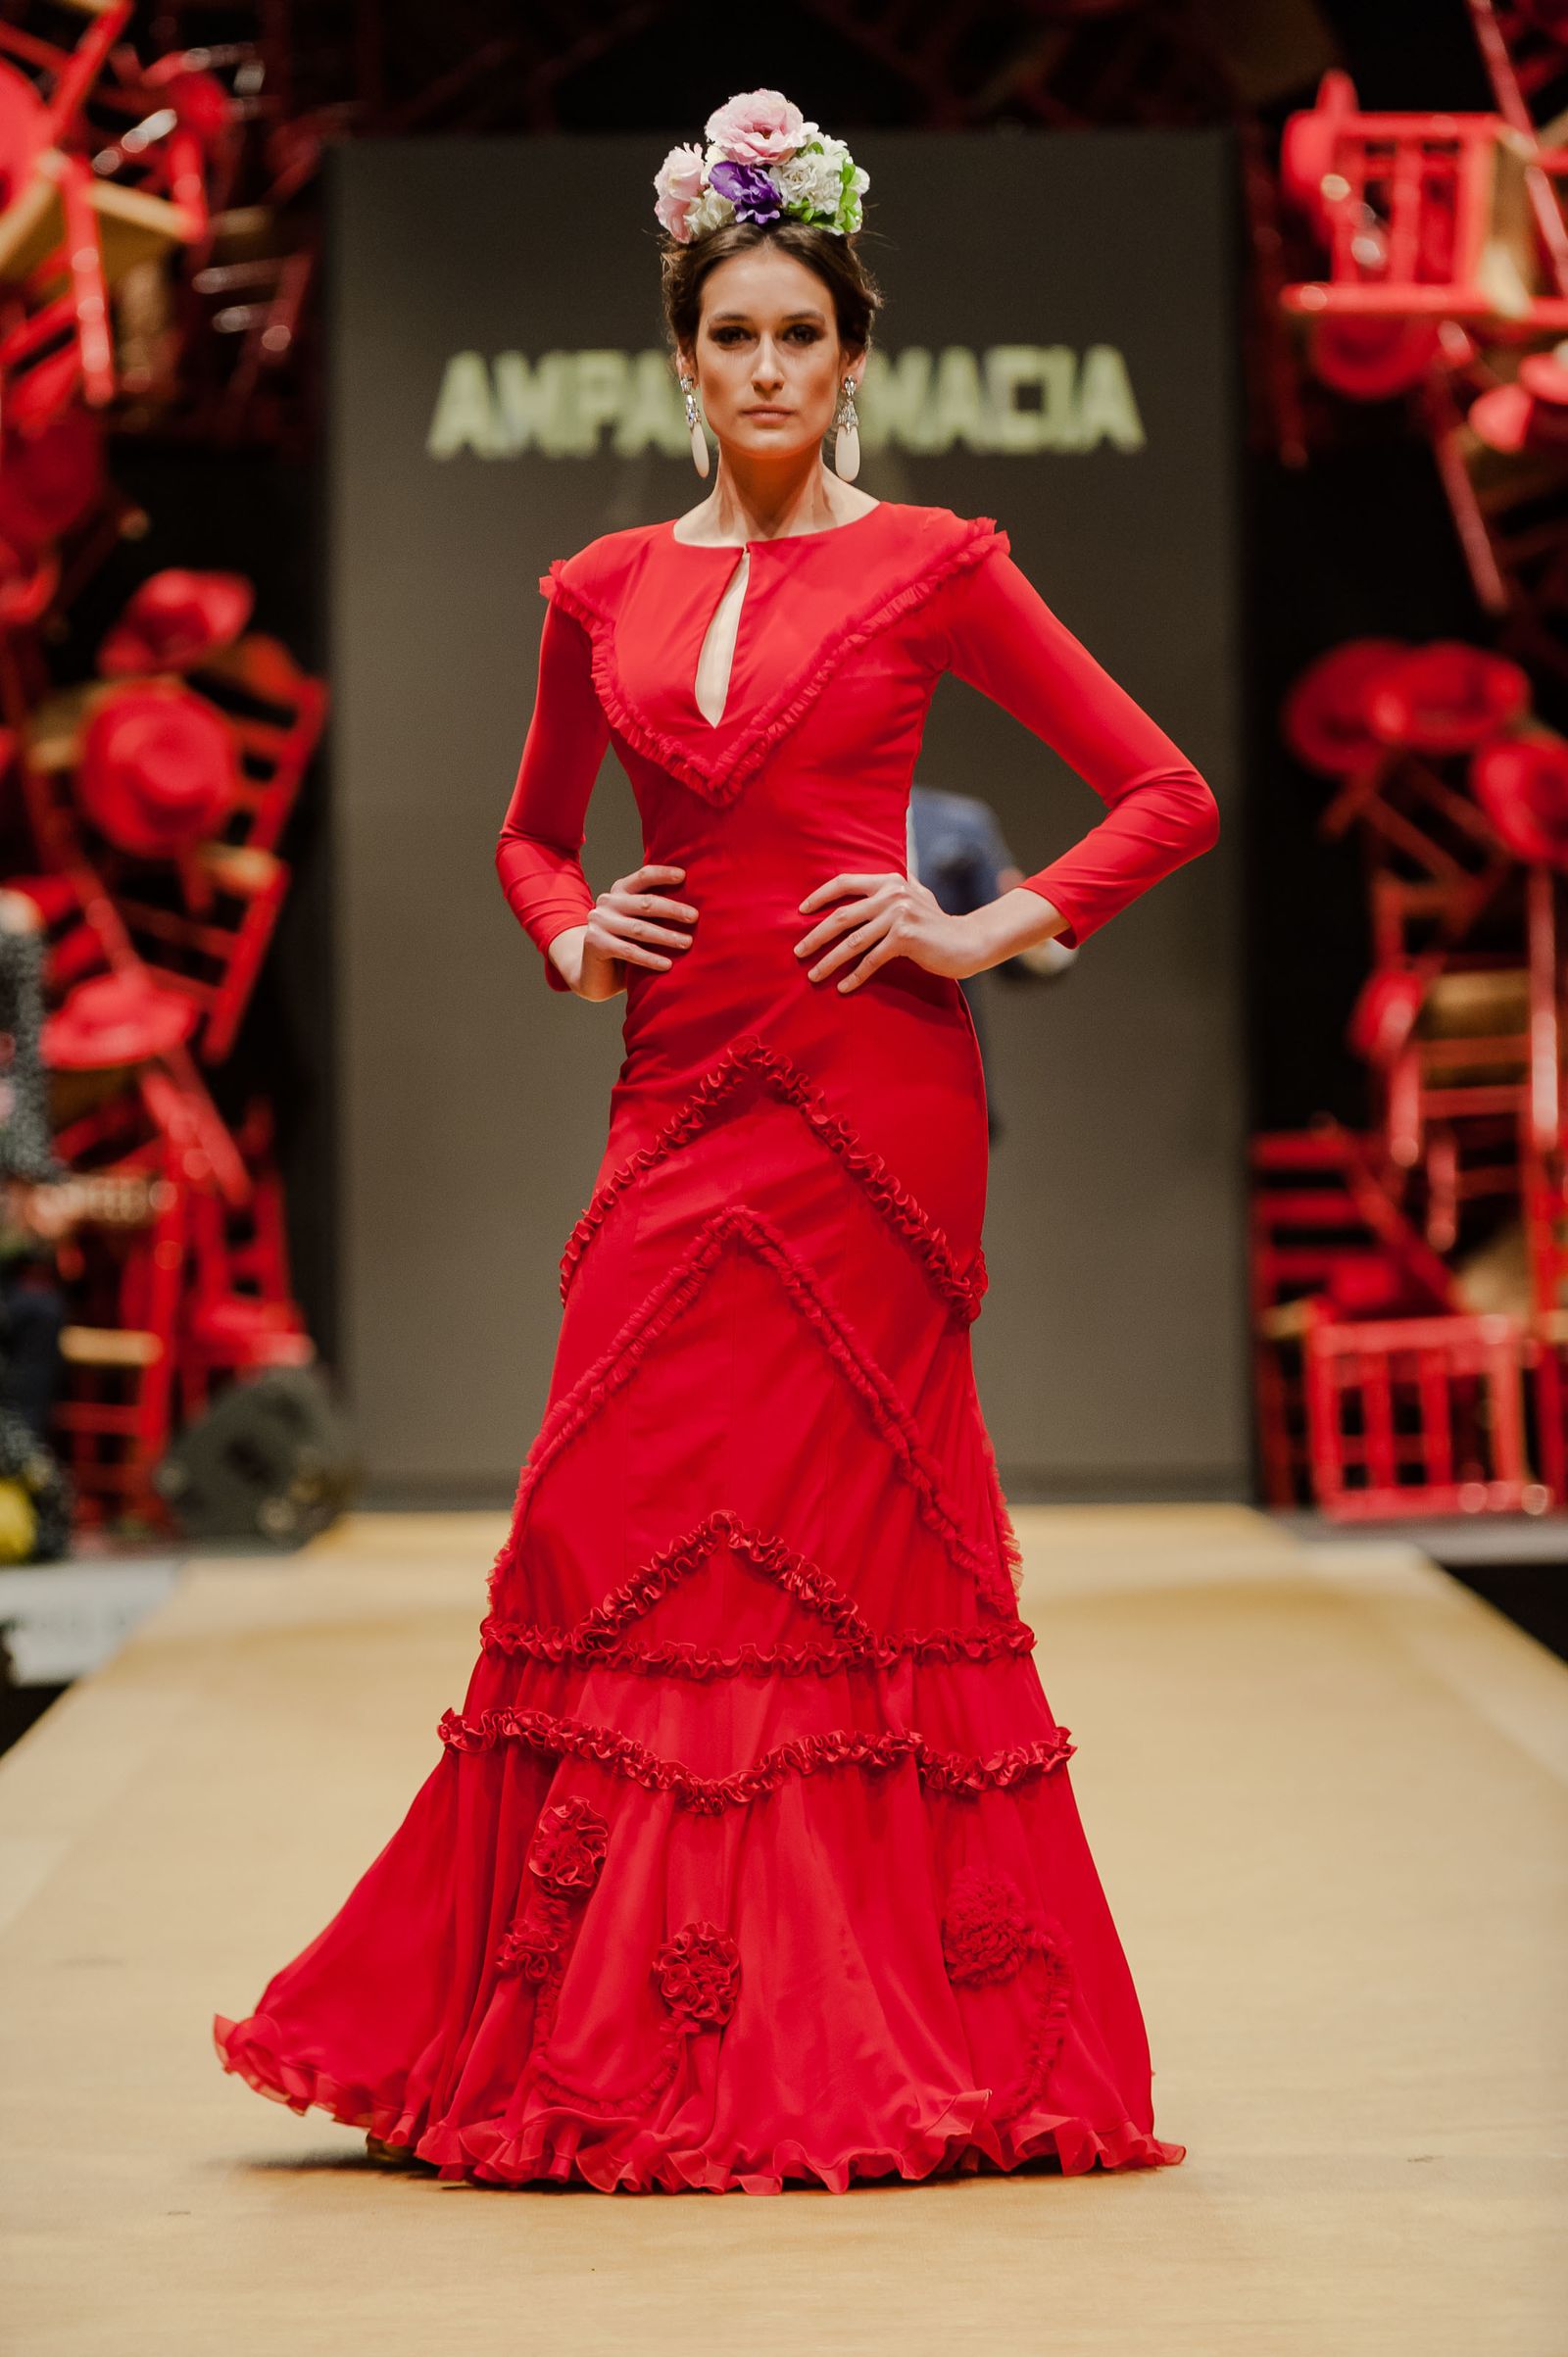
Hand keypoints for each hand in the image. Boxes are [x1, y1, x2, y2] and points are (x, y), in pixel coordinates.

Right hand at [550, 863, 697, 1000]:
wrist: (593, 972)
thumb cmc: (626, 945)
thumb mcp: (640, 923)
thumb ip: (655, 913)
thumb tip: (693, 910)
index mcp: (620, 891)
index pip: (643, 877)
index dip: (663, 874)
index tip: (684, 876)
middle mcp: (608, 902)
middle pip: (645, 903)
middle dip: (672, 909)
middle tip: (694, 917)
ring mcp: (599, 922)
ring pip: (639, 928)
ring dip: (666, 936)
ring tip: (687, 942)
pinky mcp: (595, 943)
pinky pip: (629, 951)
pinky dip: (650, 958)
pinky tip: (667, 964)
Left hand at [794, 871, 976, 993]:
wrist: (967, 941)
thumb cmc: (935, 924)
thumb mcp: (913, 897)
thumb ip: (890, 890)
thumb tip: (859, 892)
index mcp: (889, 881)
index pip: (844, 882)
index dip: (820, 896)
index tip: (801, 912)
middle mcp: (892, 894)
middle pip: (842, 916)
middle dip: (815, 936)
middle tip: (798, 952)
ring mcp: (899, 915)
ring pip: (852, 942)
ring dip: (829, 961)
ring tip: (814, 976)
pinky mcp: (906, 938)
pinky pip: (872, 960)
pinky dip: (855, 976)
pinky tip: (843, 987)